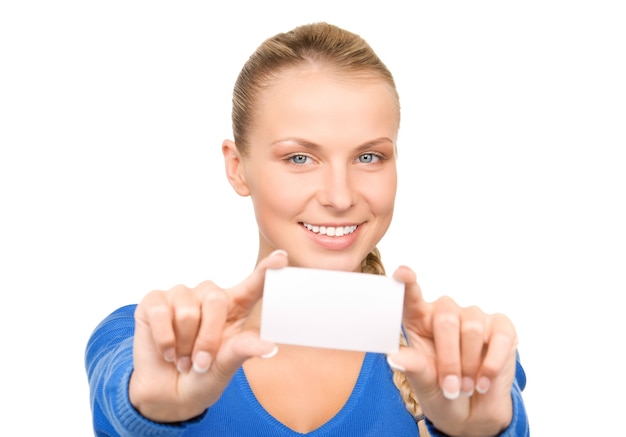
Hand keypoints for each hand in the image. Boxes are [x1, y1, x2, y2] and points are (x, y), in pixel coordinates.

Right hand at [128, 249, 287, 421]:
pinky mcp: (154, 301)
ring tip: (183, 358)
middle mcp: (209, 296)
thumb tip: (269, 347)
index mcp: (235, 307)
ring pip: (187, 311)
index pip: (254, 283)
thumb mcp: (226, 368)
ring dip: (184, 344)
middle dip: (207, 339)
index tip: (282, 258)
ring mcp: (181, 295)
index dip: (267, 270)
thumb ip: (243, 351)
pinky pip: (160, 313)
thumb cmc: (202, 377)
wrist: (167, 394)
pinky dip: (164, 340)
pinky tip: (166, 352)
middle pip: (216, 300)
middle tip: (200, 363)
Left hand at [387, 266, 517, 436]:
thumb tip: (394, 358)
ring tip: (466, 387)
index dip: (406, 284)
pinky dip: (491, 365)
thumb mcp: (424, 385)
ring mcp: (474, 317)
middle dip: (449, 360)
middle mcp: (445, 313)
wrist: (474, 414)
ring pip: (471, 329)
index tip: (402, 274)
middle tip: (450, 388)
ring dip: (469, 366)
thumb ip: (414, 368)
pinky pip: (498, 338)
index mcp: (419, 321)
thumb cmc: (442, 393)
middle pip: (445, 320)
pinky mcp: (500, 327)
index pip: (410, 297)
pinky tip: (484, 382)